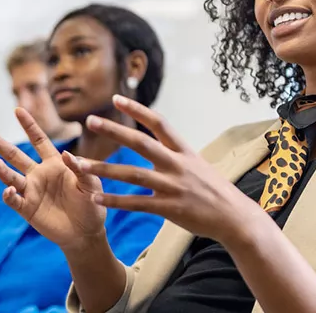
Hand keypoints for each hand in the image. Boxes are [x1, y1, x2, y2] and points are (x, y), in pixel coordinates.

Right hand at [0, 108, 107, 252]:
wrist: (86, 234)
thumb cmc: (92, 205)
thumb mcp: (91, 184)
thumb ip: (81, 169)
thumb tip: (67, 154)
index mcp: (54, 163)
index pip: (38, 140)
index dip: (28, 125)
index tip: (18, 109)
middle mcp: (38, 174)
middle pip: (14, 154)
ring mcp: (31, 191)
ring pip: (10, 176)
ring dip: (1, 170)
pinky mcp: (27, 209)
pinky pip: (13, 200)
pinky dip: (8, 194)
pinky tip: (8, 190)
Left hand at [75, 95, 267, 243]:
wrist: (235, 218)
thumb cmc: (215, 191)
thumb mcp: (198, 164)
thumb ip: (175, 153)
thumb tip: (160, 140)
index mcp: (184, 151)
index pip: (158, 123)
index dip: (137, 109)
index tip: (116, 98)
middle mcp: (177, 164)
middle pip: (140, 143)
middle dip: (114, 131)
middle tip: (90, 120)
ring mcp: (172, 186)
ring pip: (131, 174)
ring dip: (103, 168)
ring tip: (79, 164)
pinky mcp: (169, 208)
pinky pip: (136, 203)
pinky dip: (114, 200)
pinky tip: (96, 196)